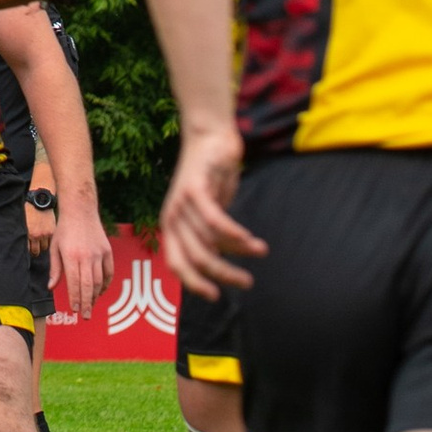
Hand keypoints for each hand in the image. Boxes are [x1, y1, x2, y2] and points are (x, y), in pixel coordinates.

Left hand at [53, 196, 112, 321]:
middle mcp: (86, 256)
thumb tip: (51, 288)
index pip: (74, 283)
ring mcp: (99, 254)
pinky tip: (100, 291)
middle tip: (85, 316)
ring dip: (95, 296)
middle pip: (88, 286)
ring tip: (91, 305)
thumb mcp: (55, 248)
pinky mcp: (107, 251)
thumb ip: (55, 269)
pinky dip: (106, 284)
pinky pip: (109, 272)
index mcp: (71, 256)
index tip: (74, 310)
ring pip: (99, 281)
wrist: (81, 211)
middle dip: (87, 303)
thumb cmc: (65, 230)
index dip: (75, 298)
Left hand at [159, 127, 261, 299]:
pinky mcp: (195, 188)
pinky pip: (215, 221)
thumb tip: (221, 262)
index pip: (176, 264)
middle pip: (197, 258)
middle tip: (247, 282)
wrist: (208, 135)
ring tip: (260, 251)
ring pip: (210, 241)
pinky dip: (235, 235)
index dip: (193, 284)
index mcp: (172, 226)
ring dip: (239, 252)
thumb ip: (209, 236)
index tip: (215, 296)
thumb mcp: (207, 211)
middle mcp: (172, 217)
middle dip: (224, 274)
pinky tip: (252, 240)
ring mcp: (182, 203)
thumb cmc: (210, 176)